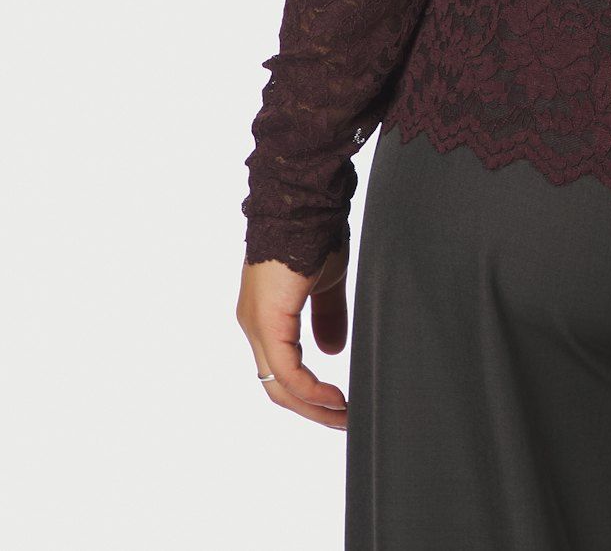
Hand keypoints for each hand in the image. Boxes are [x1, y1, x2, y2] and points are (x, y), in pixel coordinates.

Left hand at [236, 248, 350, 428]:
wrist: (303, 203)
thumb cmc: (314, 234)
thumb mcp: (326, 281)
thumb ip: (327, 316)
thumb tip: (332, 351)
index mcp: (265, 314)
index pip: (281, 368)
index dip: (309, 391)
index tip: (340, 403)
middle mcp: (253, 324)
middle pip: (277, 386)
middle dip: (311, 409)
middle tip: (343, 420)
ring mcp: (256, 325)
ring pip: (280, 385)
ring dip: (313, 406)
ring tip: (343, 415)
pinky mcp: (268, 321)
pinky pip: (287, 370)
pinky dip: (311, 389)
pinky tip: (334, 398)